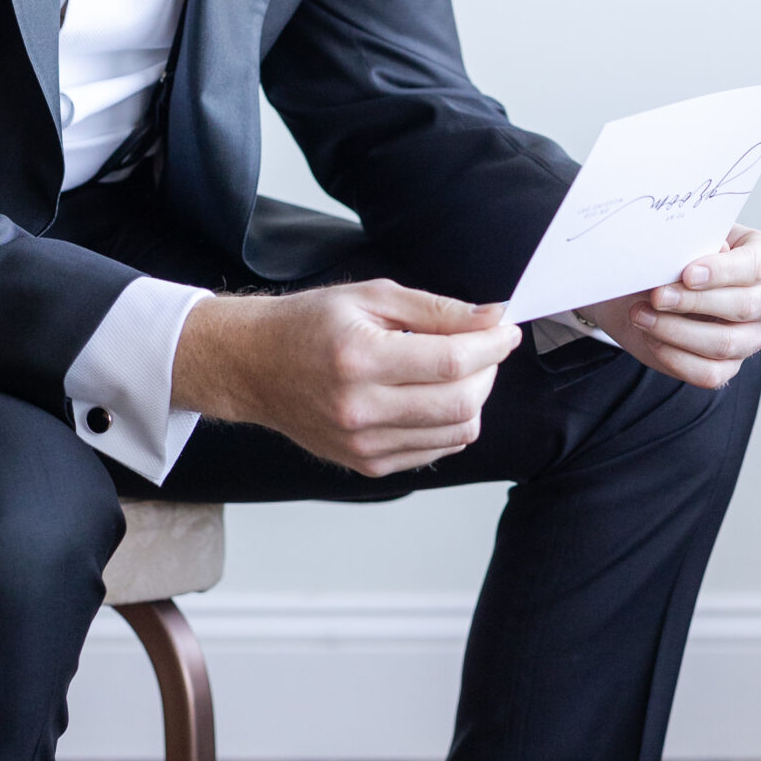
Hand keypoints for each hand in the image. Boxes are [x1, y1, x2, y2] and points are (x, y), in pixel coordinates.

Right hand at [172, 281, 521, 477]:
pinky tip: (431, 396)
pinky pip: (435, 451)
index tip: (506, 330)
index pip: (452, 362)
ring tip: (455, 370)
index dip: (492, 345)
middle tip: (483, 348)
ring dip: (473, 399)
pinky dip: (448, 423)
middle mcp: (360, 409)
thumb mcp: (370, 297)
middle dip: (488, 371)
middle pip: (461, 403)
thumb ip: (436, 310)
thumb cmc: (307, 325)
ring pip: (456, 433)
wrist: (254, 366)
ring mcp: (362, 444)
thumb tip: (493, 319)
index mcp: (359, 359)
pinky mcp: (366, 463)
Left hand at [587, 225, 760, 388]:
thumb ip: (694, 244)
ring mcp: (752, 336)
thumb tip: (697, 253)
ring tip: (642, 314)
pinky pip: (709, 373)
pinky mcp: (729, 366)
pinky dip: (674, 356)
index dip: (723, 272)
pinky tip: (651, 337)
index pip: (758, 266)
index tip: (687, 273)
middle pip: (745, 307)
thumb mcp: (686, 240)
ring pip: (725, 343)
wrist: (651, 287)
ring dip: (676, 330)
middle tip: (658, 295)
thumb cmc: (678, 256)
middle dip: (695, 302)